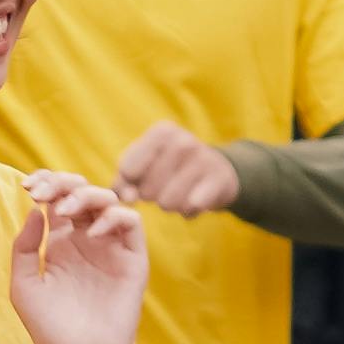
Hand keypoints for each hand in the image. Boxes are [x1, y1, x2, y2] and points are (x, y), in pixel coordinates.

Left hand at [8, 174, 154, 343]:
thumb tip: (35, 210)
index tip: (27, 186)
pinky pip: (132, 225)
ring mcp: (111, 248)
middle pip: (83, 192)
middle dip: (64, 183)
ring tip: (66, 209)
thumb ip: (24, 248)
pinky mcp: (133, 260)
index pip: (57, 199)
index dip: (45, 184)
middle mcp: (87, 240)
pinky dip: (115, 217)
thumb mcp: (24, 286)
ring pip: (109, 201)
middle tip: (46, 191)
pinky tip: (94, 231)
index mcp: (61, 243)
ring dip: (87, 195)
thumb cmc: (50, 329)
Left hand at [114, 120, 241, 217]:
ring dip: (171, 206)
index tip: (143, 178)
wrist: (217, 170)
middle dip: (153, 196)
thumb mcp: (142, 166)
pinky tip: (196, 199)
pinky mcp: (219, 180)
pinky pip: (190, 208)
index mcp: (161, 131)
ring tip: (181, 192)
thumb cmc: (169, 169)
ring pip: (167, 203)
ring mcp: (204, 159)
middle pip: (147, 191)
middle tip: (166, 186)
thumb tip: (127, 198)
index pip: (128, 170)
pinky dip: (189, 211)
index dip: (132, 183)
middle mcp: (183, 140)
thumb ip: (124, 181)